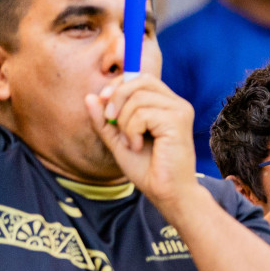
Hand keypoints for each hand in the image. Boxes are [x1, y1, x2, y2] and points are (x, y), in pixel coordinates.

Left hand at [85, 72, 201, 213]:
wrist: (166, 192)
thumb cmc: (147, 169)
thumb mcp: (118, 140)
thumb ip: (104, 120)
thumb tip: (90, 97)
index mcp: (166, 105)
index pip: (140, 78)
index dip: (118, 85)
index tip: (104, 102)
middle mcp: (176, 104)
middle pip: (140, 80)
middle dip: (117, 97)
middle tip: (112, 121)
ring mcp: (180, 111)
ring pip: (138, 98)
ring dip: (125, 122)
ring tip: (131, 142)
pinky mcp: (178, 121)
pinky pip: (142, 114)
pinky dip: (132, 130)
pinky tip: (138, 145)